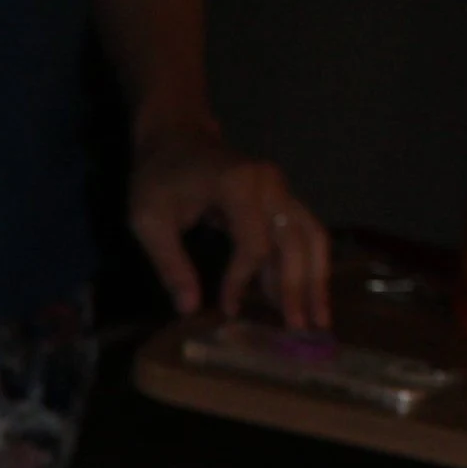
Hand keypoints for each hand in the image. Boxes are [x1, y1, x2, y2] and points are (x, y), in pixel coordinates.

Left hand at [129, 121, 331, 331]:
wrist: (176, 138)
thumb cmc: (158, 178)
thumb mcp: (148, 220)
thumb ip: (169, 263)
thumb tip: (188, 308)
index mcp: (237, 184)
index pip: (253, 242)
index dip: (241, 280)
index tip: (227, 309)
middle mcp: (270, 184)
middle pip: (295, 240)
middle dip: (297, 287)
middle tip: (299, 330)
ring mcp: (281, 189)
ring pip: (311, 236)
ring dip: (316, 279)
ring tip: (318, 321)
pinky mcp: (283, 198)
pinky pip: (304, 233)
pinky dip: (309, 265)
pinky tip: (307, 298)